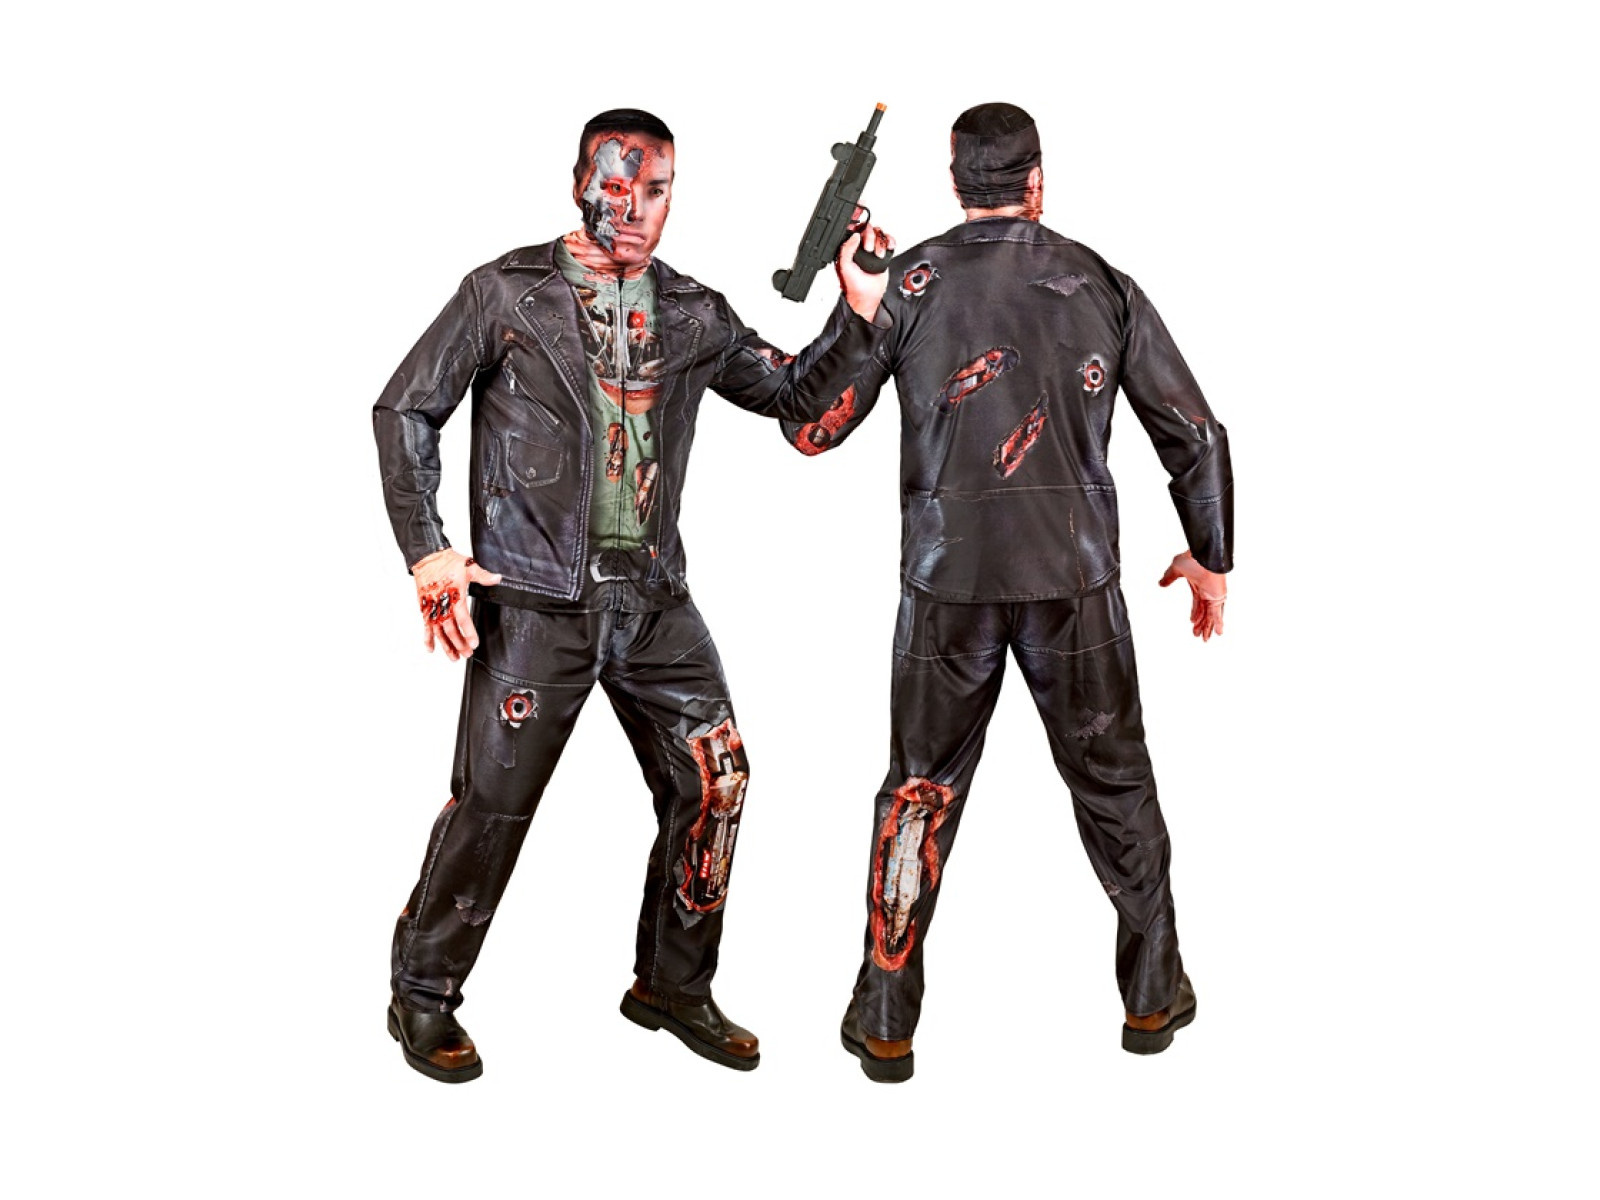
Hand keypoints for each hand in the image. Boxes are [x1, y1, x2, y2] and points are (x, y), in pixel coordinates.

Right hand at [411, 548, 501, 659]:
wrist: (427, 557)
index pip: (463, 618)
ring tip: (454, 658)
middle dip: (459, 643)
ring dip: (446, 645)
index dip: (468, 632)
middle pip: (451, 629)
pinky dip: (427, 638)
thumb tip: (498, 578)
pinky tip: (431, 649)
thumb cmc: (448, 562)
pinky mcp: (425, 608)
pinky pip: (425, 626)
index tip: (474, 643)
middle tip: (467, 654)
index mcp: (455, 596)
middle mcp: (442, 605)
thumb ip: (484, 576)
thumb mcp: (469, 567)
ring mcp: (432, 608)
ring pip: (438, 631)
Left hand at [836, 207, 893, 321]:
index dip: (855, 214)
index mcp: (848, 246)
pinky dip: (890, 241)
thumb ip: (847, 249)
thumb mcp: (844, 266)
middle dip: (869, 235)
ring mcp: (872, 248)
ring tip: (877, 255)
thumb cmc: (854, 285)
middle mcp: (860, 245)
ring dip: (879, 243)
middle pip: (867, 227)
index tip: (860, 205)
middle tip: (868, 249)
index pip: (851, 226)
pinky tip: (887, 248)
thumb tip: (855, 236)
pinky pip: (888, 240)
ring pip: (879, 233)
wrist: (867, 297)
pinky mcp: (883, 253)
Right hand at [1158, 550, 1226, 640]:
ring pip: (1211, 616)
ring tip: (1205, 639)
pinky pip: (1217, 613)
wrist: (1203, 555)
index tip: (1192, 622)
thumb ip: (1169, 577)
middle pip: (1204, 613)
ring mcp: (1213, 595)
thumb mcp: (1176, 569)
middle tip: (1198, 635)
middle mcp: (1207, 592)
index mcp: (1198, 586)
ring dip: (1207, 627)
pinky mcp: (1218, 597)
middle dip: (1201, 624)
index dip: (1195, 614)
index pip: (1197, 604)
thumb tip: (1160, 583)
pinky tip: (1219, 632)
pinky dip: (1218, 623)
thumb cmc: (1193, 558)